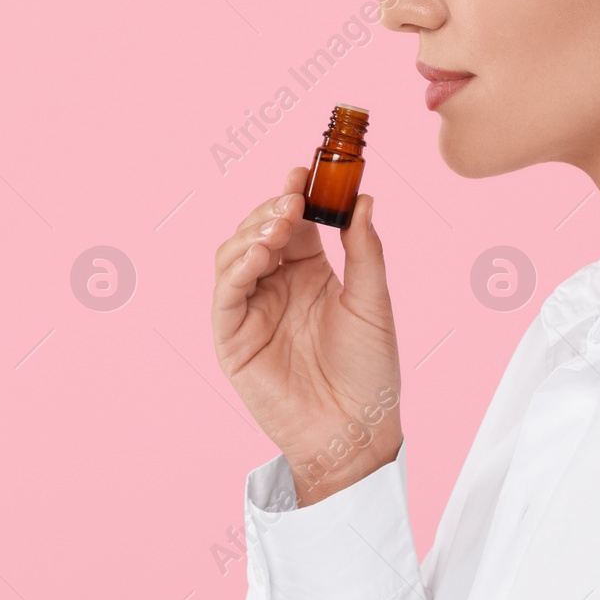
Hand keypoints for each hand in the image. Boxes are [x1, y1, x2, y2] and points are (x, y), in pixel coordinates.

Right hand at [212, 166, 401, 505]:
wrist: (355, 429)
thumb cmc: (370, 371)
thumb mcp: (373, 302)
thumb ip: (364, 250)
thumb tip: (365, 198)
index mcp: (310, 271)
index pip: (295, 221)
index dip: (295, 194)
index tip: (303, 170)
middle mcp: (277, 284)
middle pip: (259, 230)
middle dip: (272, 209)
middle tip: (293, 199)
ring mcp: (251, 308)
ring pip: (235, 253)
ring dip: (253, 232)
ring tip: (279, 226)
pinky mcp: (232, 335)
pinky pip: (226, 292)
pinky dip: (238, 266)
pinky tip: (261, 254)